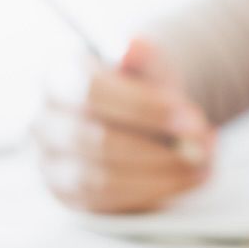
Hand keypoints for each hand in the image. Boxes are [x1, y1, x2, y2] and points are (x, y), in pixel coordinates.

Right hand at [35, 37, 214, 212]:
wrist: (142, 117)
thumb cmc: (142, 89)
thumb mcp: (150, 67)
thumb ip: (145, 57)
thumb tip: (133, 45)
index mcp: (59, 77)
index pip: (92, 92)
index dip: (144, 108)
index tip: (191, 117)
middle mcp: (44, 121)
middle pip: (98, 141)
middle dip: (159, 148)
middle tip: (203, 146)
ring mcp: (51, 163)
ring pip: (103, 178)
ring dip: (162, 175)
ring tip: (202, 163)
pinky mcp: (68, 195)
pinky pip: (110, 202)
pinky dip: (155, 192)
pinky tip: (186, 178)